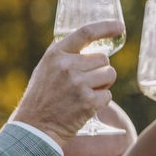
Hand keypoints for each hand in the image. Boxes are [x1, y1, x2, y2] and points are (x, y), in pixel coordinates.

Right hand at [11, 20, 123, 146]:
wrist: (35, 128)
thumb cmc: (43, 97)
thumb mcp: (46, 69)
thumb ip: (65, 56)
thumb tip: (92, 44)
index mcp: (56, 54)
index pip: (85, 33)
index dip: (106, 27)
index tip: (120, 27)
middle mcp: (67, 66)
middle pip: (104, 60)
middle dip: (100, 71)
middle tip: (85, 84)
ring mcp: (78, 84)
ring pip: (110, 75)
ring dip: (103, 85)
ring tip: (84, 94)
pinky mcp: (88, 101)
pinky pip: (108, 95)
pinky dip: (101, 102)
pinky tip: (84, 106)